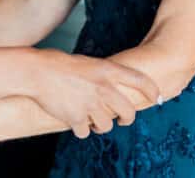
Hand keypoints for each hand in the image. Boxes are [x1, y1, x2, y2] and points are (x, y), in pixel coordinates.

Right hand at [30, 50, 159, 138]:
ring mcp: (90, 104)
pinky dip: (80, 129)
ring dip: (100, 125)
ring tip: (91, 118)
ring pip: (106, 126)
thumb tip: (114, 90)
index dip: (152, 90)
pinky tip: (74, 120)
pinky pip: (85, 132)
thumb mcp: (89, 63)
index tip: (157, 97)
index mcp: (107, 70)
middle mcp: (103, 88)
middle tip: (123, 120)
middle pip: (128, 112)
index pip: (140, 80)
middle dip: (127, 119)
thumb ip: (104, 76)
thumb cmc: (60, 65)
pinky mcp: (76, 118)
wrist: (37, 72)